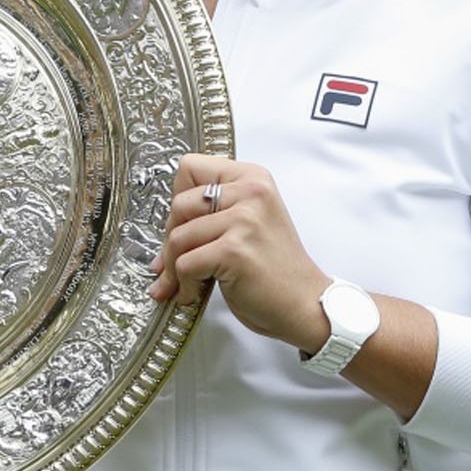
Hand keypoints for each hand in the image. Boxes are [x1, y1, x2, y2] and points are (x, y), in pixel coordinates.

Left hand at [150, 153, 329, 348]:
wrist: (304, 303)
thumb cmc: (276, 268)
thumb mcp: (252, 220)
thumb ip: (216, 210)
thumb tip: (165, 225)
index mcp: (253, 178)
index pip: (190, 167)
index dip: (178, 197)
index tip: (181, 222)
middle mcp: (250, 192)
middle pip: (179, 204)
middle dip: (170, 238)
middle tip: (173, 261)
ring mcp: (244, 220)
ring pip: (177, 237)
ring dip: (173, 268)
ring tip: (183, 283)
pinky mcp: (234, 251)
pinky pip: (185, 264)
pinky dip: (183, 285)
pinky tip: (194, 293)